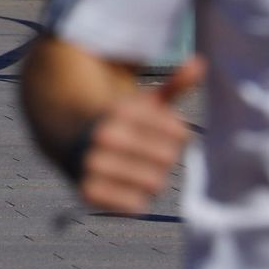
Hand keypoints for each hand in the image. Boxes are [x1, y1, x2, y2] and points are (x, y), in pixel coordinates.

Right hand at [78, 56, 203, 213]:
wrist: (68, 136)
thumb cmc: (120, 120)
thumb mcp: (143, 100)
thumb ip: (173, 85)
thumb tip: (200, 63)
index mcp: (120, 112)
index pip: (179, 133)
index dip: (177, 134)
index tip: (164, 133)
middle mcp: (105, 136)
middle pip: (168, 159)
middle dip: (164, 156)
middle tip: (152, 154)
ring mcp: (94, 164)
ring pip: (154, 183)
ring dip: (151, 178)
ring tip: (140, 169)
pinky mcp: (89, 191)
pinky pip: (134, 206)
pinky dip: (136, 199)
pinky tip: (129, 186)